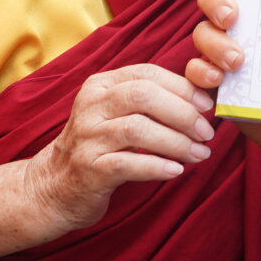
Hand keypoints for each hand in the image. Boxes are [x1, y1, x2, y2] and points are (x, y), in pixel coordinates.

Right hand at [21, 64, 215, 237]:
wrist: (53, 186)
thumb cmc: (98, 147)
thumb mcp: (115, 114)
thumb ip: (148, 102)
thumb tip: (200, 101)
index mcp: (100, 86)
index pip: (147, 74)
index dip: (182, 87)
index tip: (207, 106)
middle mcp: (90, 106)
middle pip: (143, 96)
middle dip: (182, 113)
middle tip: (206, 132)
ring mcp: (87, 137)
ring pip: (137, 129)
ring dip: (176, 142)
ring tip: (199, 154)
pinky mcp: (88, 169)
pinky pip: (128, 164)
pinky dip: (157, 166)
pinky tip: (176, 171)